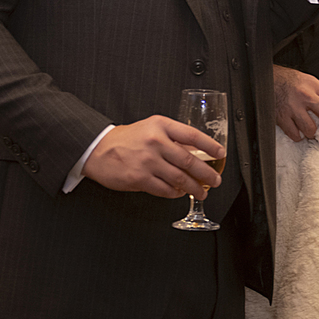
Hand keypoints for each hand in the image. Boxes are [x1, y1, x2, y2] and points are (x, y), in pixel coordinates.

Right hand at [81, 115, 225, 199]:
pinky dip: (176, 194)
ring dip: (195, 188)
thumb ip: (173, 136)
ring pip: (180, 178)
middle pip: (189, 161)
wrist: (98, 149)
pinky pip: (165, 190)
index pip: (192, 135)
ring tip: (203, 192)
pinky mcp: (140, 178)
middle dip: (207, 173)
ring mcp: (148, 161)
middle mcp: (156, 142)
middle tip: (217, 180)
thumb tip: (197, 150)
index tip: (220, 153)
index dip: (210, 146)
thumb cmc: (127, 138)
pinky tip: (181, 193)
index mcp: (161, 125)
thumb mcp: (151, 127)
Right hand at [273, 65, 318, 140]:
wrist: (264, 78)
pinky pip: (294, 134)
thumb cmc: (285, 80)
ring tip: (312, 132)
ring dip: (313, 133)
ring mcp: (292, 106)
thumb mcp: (306, 80)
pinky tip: (298, 132)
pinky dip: (298, 136)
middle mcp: (304, 95)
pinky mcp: (281, 117)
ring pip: (311, 128)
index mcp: (312, 85)